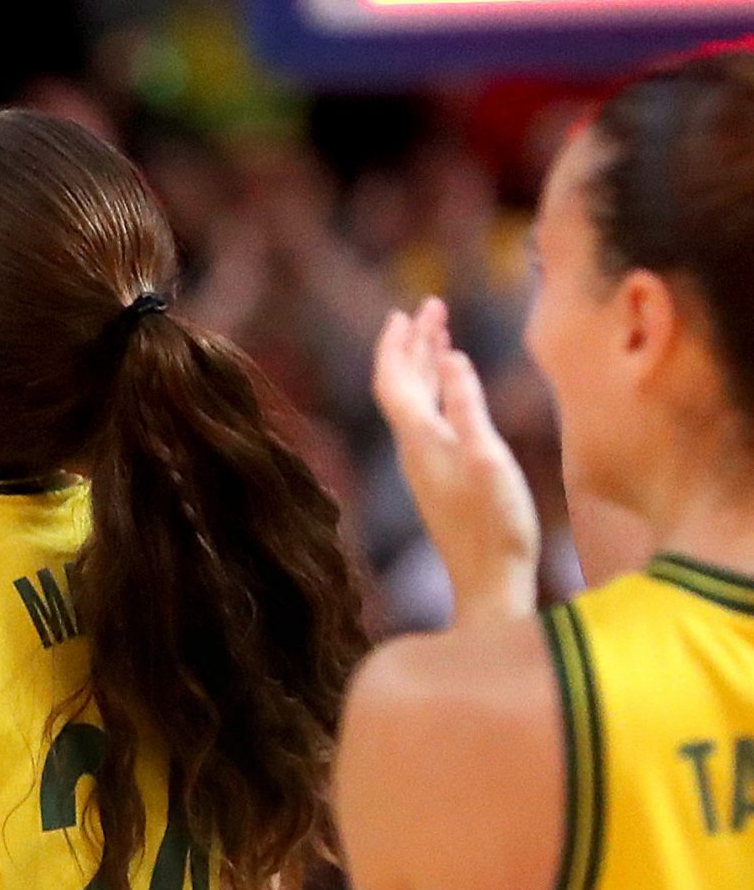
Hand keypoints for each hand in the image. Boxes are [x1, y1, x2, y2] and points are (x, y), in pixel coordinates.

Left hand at [372, 299, 539, 622]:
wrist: (490, 582)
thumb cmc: (495, 525)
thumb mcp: (487, 457)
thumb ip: (467, 406)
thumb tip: (451, 357)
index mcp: (420, 439)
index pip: (393, 379)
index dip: (397, 344)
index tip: (405, 311)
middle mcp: (415, 449)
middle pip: (403, 384)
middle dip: (415, 343)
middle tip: (433, 307)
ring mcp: (428, 463)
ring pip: (419, 401)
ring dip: (428, 364)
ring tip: (443, 332)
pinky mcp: (443, 477)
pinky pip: (433, 419)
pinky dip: (442, 391)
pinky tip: (456, 387)